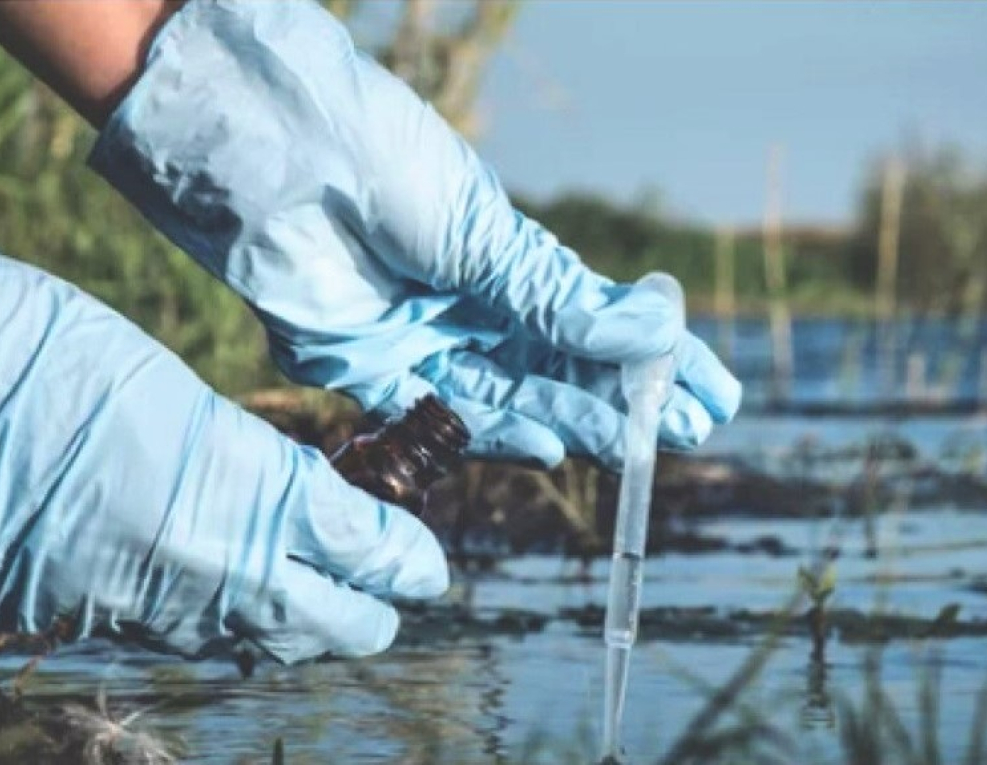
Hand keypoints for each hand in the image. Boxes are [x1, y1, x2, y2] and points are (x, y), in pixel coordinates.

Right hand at [0, 183, 446, 661]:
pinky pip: (174, 639)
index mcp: (249, 496)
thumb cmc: (63, 353)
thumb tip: (316, 514)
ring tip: (309, 586)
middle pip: (330, 629)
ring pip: (254, 645)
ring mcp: (138, 608)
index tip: (427, 565)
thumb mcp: (191, 402)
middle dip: (370, 611)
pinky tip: (214, 586)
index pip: (368, 554)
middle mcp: (205, 572)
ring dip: (294, 621)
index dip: (409, 562)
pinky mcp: (77, 619)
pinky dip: (211, 619)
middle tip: (383, 582)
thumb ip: (263, 472)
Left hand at [89, 0, 740, 468]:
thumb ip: (558, 299)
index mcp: (502, 258)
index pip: (596, 321)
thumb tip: (658, 330)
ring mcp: (422, 340)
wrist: (273, 153)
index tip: (713, 390)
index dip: (656, 359)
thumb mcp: (484, 233)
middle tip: (689, 432)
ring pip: (515, 399)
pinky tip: (553, 447)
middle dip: (628, 401)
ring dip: (577, 423)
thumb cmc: (382, 162)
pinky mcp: (368, 371)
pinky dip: (499, 434)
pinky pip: (444, 416)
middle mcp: (468, 304)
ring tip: (637, 445)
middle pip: (562, 370)